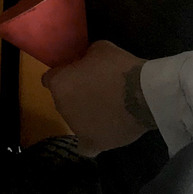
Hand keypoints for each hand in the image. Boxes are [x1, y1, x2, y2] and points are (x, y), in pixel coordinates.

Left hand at [42, 41, 150, 155]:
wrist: (142, 95)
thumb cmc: (119, 68)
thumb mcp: (100, 48)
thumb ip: (86, 56)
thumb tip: (87, 61)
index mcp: (59, 83)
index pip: (50, 79)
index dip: (63, 74)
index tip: (77, 71)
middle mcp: (62, 107)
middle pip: (63, 100)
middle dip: (75, 93)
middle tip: (97, 87)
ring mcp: (76, 128)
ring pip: (75, 120)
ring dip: (86, 114)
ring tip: (108, 109)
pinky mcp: (94, 143)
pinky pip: (86, 145)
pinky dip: (92, 139)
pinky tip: (102, 132)